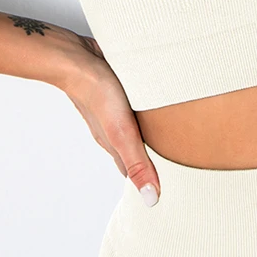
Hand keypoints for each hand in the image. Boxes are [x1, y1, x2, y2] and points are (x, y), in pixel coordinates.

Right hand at [56, 29, 160, 206]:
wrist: (77, 57)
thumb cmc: (98, 93)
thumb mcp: (122, 131)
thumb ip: (137, 162)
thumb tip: (151, 199)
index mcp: (114, 144)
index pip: (134, 171)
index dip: (150, 180)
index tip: (170, 188)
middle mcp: (113, 129)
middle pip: (135, 149)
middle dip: (154, 156)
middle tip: (179, 161)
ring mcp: (114, 108)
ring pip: (134, 126)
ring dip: (150, 131)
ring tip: (172, 134)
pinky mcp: (118, 89)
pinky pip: (133, 103)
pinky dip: (145, 108)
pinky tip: (156, 101)